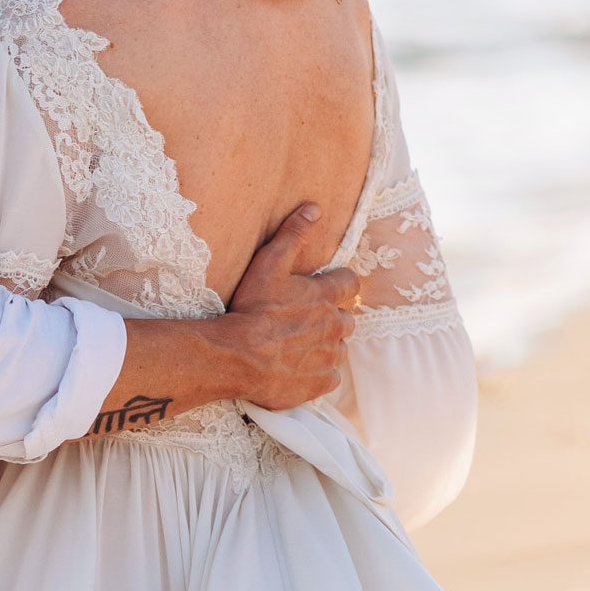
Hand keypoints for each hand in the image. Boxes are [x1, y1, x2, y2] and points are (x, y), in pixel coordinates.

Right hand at [224, 204, 359, 410]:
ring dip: (325, 344)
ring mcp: (329, 356)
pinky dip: (318, 371)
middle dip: (333, 317)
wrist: (238, 356)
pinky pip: (330, 376)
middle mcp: (334, 325)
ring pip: (339, 348)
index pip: (351, 283)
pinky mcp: (321, 382)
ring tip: (298, 344)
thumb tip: (316, 207)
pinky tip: (297, 366)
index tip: (328, 287)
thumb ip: (293, 234)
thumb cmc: (252, 308)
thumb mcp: (269, 263)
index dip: (341, 283)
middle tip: (306, 319)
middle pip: (347, 318)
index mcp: (325, 296)